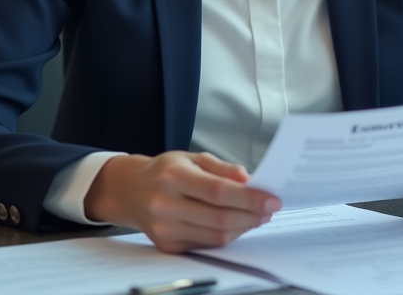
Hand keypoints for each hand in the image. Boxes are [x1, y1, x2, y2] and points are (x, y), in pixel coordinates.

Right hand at [84, 151, 280, 252]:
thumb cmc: (164, 171)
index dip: (249, 198)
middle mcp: (165, 204)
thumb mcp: (191, 158)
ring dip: (243, 227)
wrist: (130, 191)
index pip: (219, 191)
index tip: (271, 199)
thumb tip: (248, 180)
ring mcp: (165, 228)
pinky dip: (226, 236)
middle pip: (220, 218)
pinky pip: (206, 245)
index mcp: (173, 176)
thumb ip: (222, 168)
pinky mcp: (167, 245)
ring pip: (215, 236)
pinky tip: (236, 225)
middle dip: (251, 215)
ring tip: (256, 216)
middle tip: (269, 210)